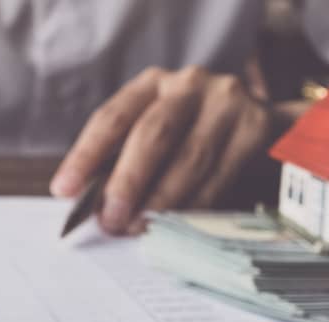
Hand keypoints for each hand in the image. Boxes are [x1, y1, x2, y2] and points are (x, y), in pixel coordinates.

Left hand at [50, 65, 271, 233]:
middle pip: (152, 134)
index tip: (64, 190)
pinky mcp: (256, 126)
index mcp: (152, 84)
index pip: (112, 117)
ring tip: (138, 228)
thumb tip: (92, 206)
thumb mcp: (159, 134)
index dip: (86, 155)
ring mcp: (226, 102)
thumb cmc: (194, 135)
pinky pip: (220, 175)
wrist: (264, 124)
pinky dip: (194, 205)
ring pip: (189, 158)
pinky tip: (175, 224)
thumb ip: (125, 161)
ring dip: (160, 201)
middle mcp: (189, 85)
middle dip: (127, 182)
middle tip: (110, 220)